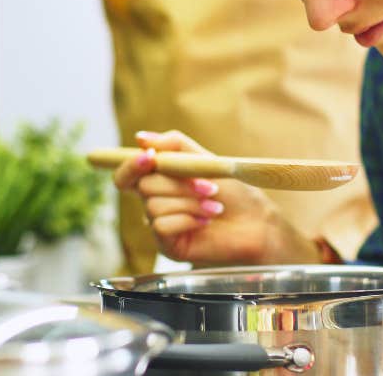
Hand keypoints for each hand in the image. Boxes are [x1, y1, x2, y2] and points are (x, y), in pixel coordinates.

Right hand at [111, 130, 320, 265]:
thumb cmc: (233, 192)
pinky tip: (205, 222)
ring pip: (154, 206)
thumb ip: (174, 146)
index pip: (126, 174)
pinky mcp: (167, 245)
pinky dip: (187, 219)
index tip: (150, 157)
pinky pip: (161, 226)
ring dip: (189, 203)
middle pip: (144, 186)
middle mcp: (154, 202)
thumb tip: (140, 138)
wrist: (255, 222)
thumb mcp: (204, 160)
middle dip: (179, 184)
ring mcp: (159, 224)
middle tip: (210, 187)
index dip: (131, 165)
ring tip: (213, 207)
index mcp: (159, 180)